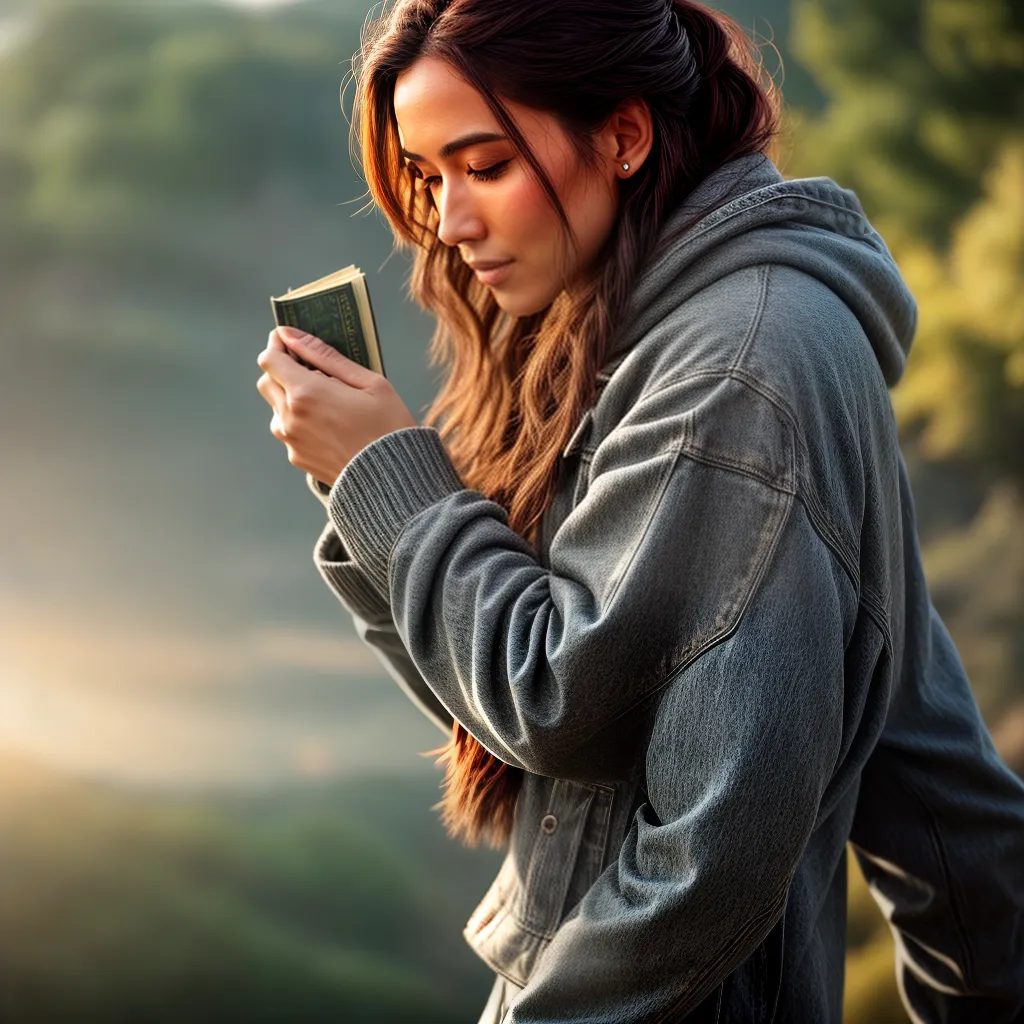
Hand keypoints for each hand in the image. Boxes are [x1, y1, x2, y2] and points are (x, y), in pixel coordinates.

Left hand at [256, 325, 416, 487]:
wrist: (394, 481)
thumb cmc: (388, 427)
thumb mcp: (368, 382)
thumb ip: (325, 356)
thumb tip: (291, 335)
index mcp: (306, 393)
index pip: (269, 359)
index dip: (278, 345)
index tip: (293, 342)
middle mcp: (290, 417)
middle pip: (266, 381)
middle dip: (283, 370)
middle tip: (315, 372)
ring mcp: (291, 440)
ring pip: (275, 407)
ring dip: (291, 397)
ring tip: (329, 404)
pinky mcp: (297, 458)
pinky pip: (288, 430)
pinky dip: (301, 421)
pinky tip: (331, 426)